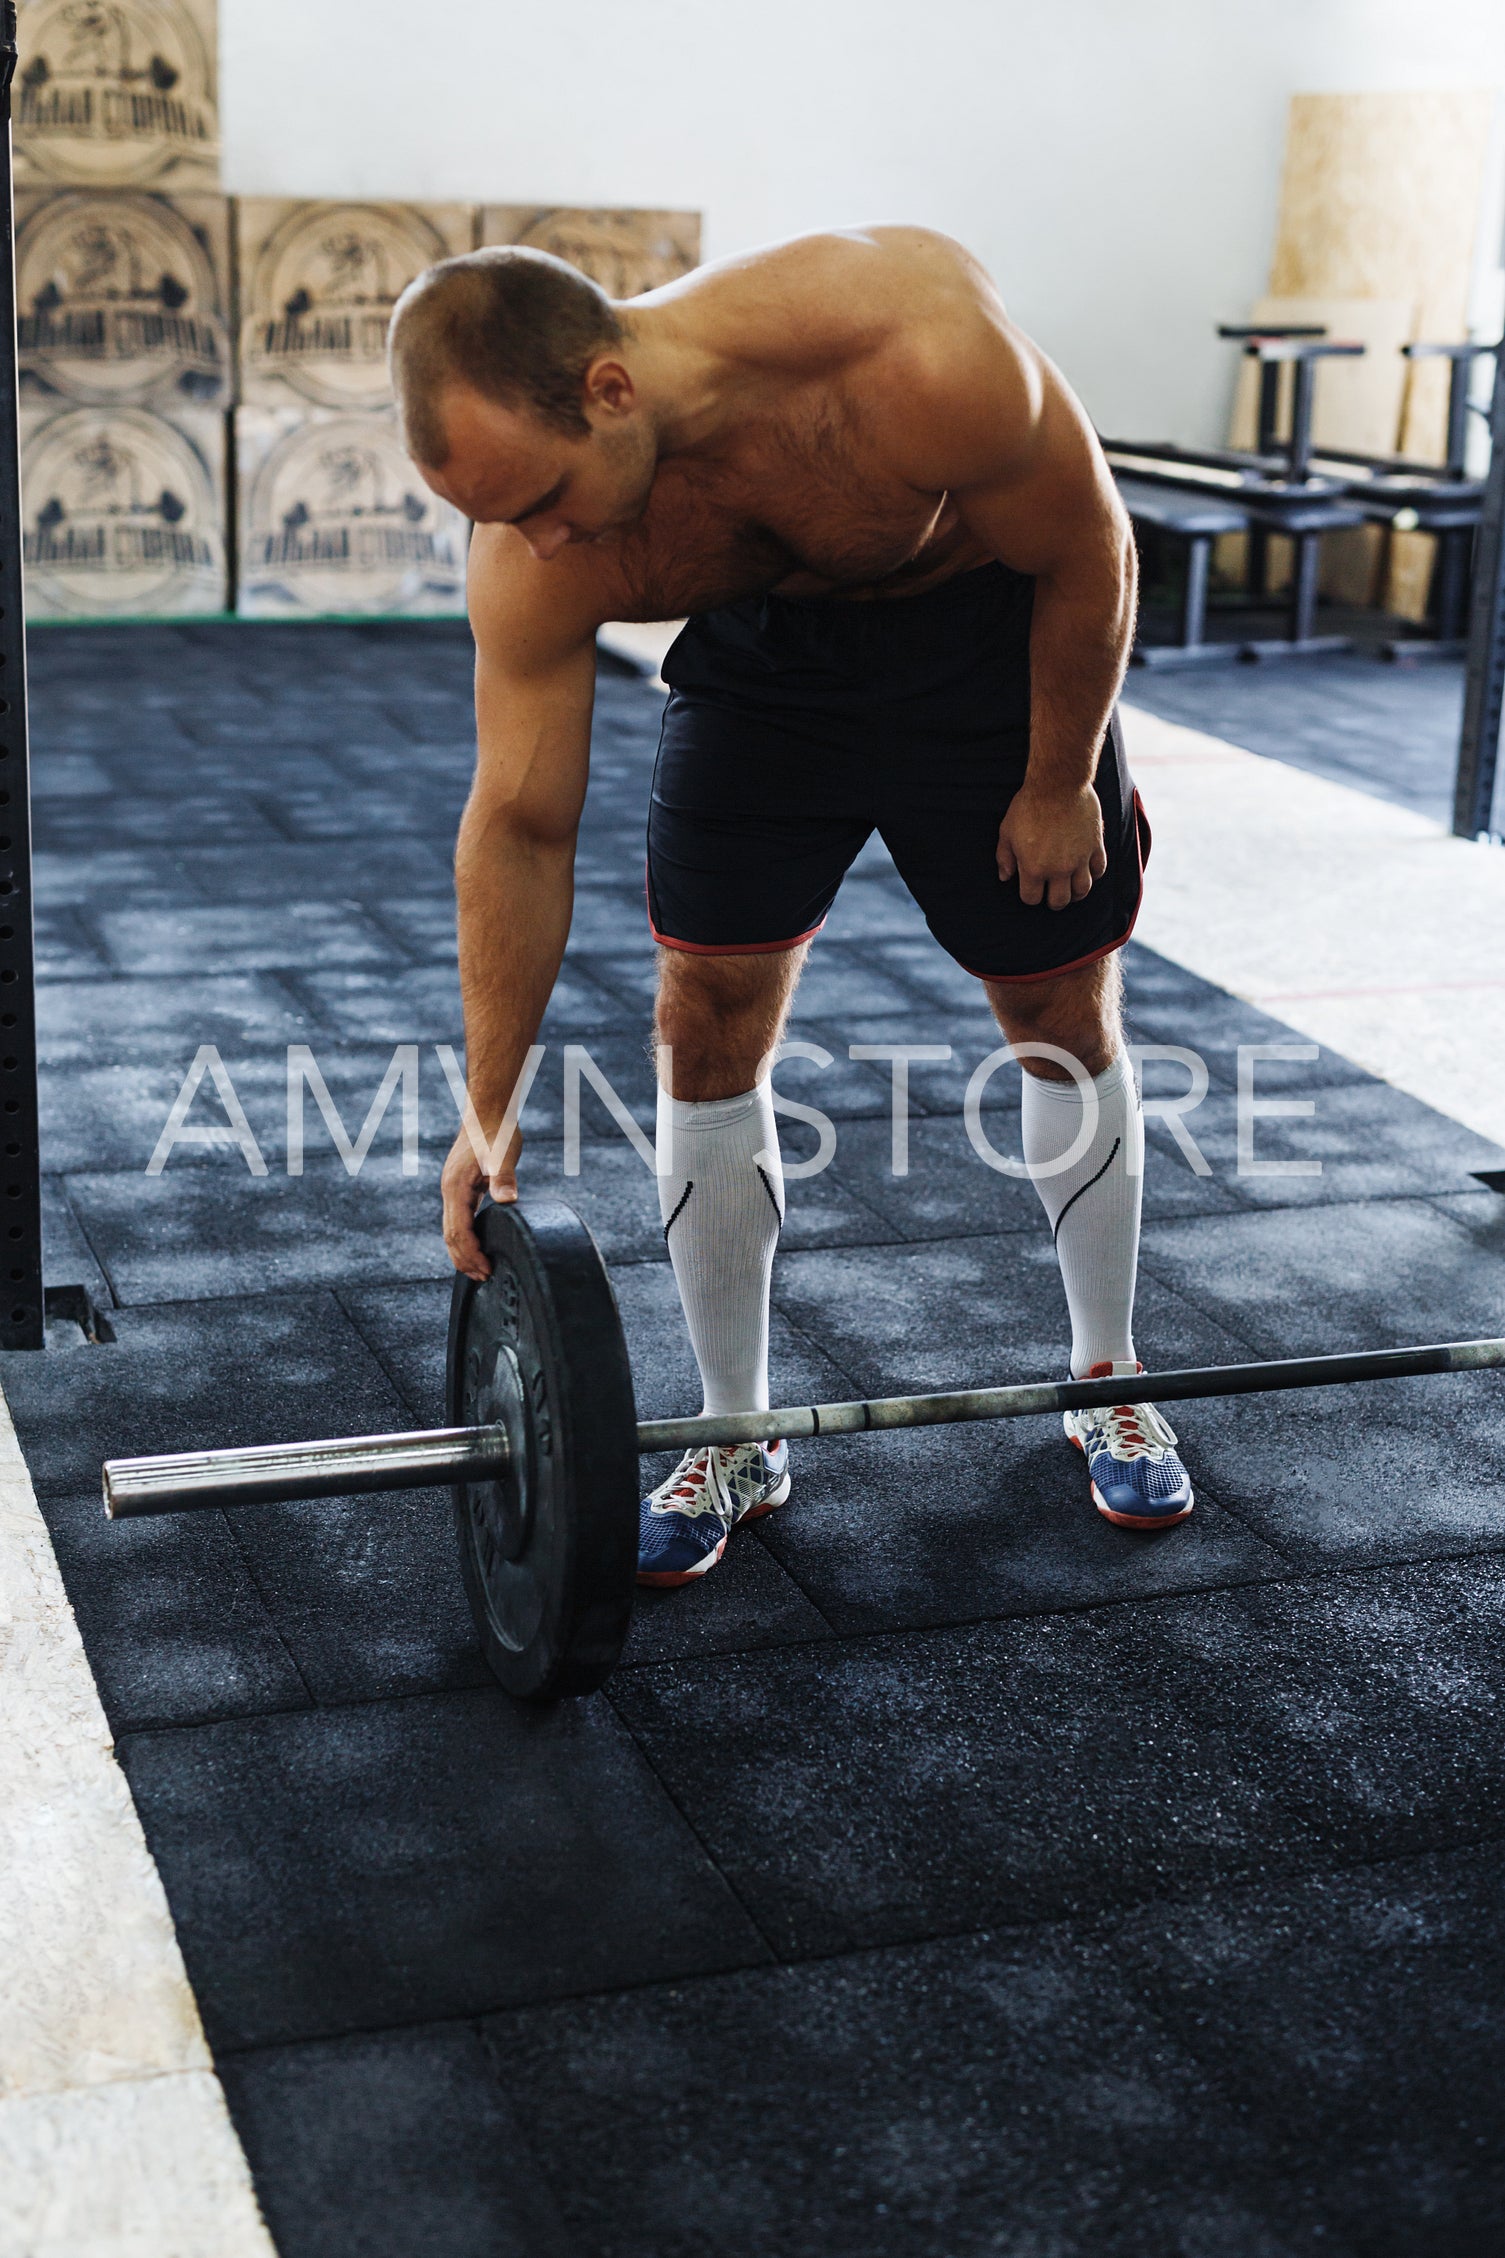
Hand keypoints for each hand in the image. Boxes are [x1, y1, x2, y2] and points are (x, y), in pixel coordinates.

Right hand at [441, 1122, 521, 1281]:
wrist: (488, 1111)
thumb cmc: (496, 1131)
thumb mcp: (503, 1154)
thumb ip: (503, 1178)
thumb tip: (506, 1201)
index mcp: (456, 1187)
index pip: (458, 1231)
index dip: (471, 1254)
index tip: (486, 1269)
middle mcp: (450, 1191)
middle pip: (450, 1235)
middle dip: (465, 1260)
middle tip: (485, 1278)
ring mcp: (453, 1189)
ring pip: (451, 1229)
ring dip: (462, 1252)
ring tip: (479, 1270)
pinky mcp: (460, 1187)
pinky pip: (458, 1219)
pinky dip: (465, 1237)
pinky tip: (478, 1246)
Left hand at [997, 783, 1106, 909]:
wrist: (1058, 784)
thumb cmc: (1029, 806)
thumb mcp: (1007, 831)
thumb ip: (1004, 857)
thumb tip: (1005, 877)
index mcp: (1034, 868)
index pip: (1032, 898)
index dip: (1030, 896)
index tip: (1031, 888)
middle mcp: (1058, 869)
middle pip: (1059, 901)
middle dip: (1053, 901)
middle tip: (1052, 894)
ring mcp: (1079, 859)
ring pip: (1083, 890)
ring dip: (1075, 893)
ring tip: (1070, 888)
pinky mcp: (1095, 846)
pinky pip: (1099, 870)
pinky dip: (1093, 873)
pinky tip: (1086, 870)